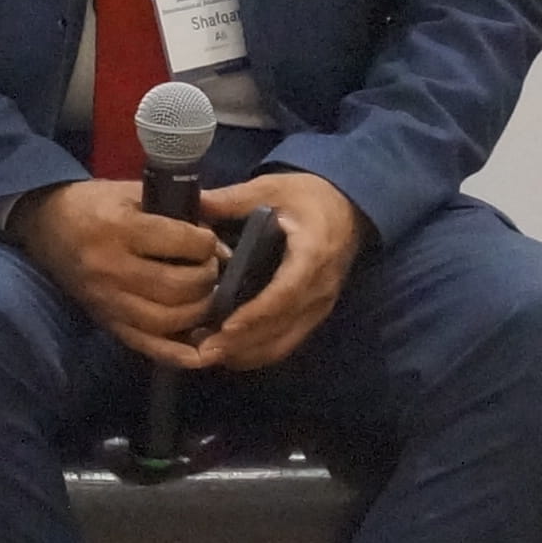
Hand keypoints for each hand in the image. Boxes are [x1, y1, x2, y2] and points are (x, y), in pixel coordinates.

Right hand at [16, 176, 231, 365]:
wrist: (46, 224)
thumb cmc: (94, 204)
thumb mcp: (132, 192)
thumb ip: (176, 209)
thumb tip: (219, 243)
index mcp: (119, 228)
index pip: (180, 243)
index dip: (206, 243)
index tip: (210, 242)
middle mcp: (111, 268)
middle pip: (177, 286)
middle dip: (207, 279)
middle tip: (211, 270)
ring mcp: (107, 300)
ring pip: (167, 320)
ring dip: (199, 312)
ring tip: (206, 297)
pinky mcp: (105, 321)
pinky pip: (146, 345)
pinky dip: (176, 353)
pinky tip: (200, 352)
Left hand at [183, 170, 361, 371]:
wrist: (348, 208)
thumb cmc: (309, 197)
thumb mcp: (273, 188)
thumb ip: (233, 199)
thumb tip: (193, 203)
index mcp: (313, 254)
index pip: (286, 292)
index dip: (257, 313)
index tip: (227, 326)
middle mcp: (320, 287)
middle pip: (282, 325)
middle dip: (243, 342)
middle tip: (203, 350)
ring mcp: (320, 305)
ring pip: (285, 342)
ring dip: (247, 353)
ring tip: (209, 354)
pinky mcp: (315, 315)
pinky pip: (288, 342)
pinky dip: (258, 353)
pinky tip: (229, 354)